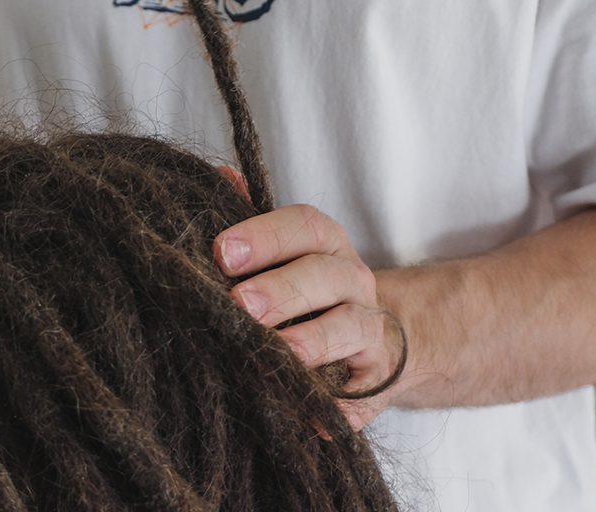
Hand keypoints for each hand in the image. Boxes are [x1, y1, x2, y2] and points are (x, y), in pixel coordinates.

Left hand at [213, 204, 405, 429]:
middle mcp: (354, 282)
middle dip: (282, 289)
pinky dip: (341, 408)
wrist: (374, 343)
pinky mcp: (376, 383)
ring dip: (313, 340)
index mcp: (326, 246)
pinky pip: (364, 395)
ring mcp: (371, 332)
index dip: (264, 236)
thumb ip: (250, 217)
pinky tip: (314, 420)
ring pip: (352, 328)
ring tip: (280, 351)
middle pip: (326, 276)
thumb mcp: (283, 251)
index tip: (220, 252)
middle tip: (241, 304)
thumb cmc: (308, 290)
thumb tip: (219, 176)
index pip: (305, 226)